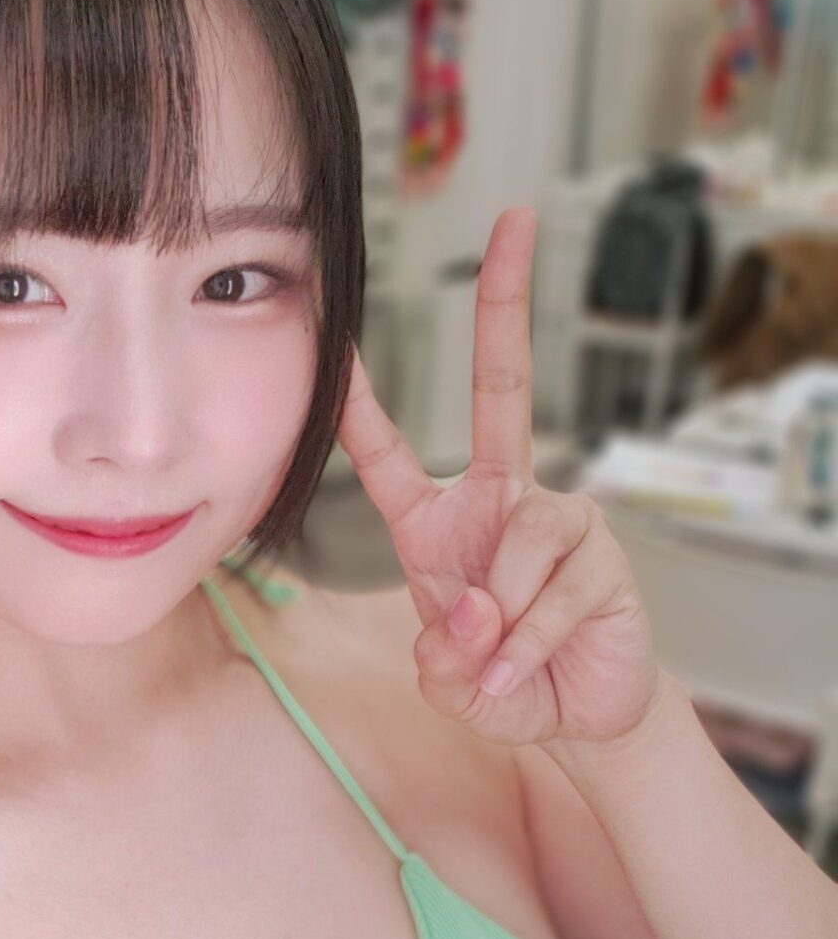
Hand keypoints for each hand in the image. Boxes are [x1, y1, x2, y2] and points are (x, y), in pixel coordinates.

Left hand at [336, 206, 660, 748]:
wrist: (579, 717)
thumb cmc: (505, 682)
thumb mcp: (448, 678)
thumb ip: (442, 654)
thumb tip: (473, 612)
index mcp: (440, 522)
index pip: (387, 454)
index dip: (358, 403)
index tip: (336, 337)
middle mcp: (502, 500)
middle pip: (504, 387)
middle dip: (506, 303)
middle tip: (516, 221)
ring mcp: (559, 519)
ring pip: (519, 542)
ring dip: (499, 619)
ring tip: (496, 664)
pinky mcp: (603, 554)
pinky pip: (553, 592)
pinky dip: (527, 646)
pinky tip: (518, 674)